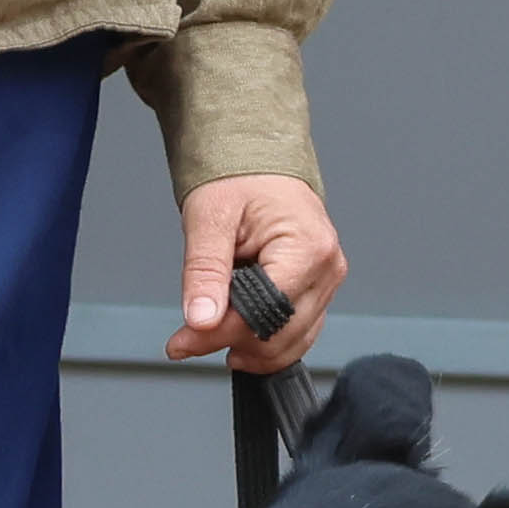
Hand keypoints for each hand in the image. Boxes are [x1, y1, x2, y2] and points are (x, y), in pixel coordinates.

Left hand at [170, 172, 342, 369]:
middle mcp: (326, 269)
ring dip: (247, 346)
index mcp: (307, 248)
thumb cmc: (240, 178)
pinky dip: (262, 338)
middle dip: (230, 341)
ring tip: (212, 325)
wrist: (259, 161)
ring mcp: (326, 282)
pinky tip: (235, 327)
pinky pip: (295, 332)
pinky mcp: (317, 290)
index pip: (264, 313)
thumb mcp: (209, 218)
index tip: (182, 342)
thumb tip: (201, 319)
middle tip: (188, 336)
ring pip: (290, 343)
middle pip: (279, 336)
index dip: (220, 334)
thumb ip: (205, 271)